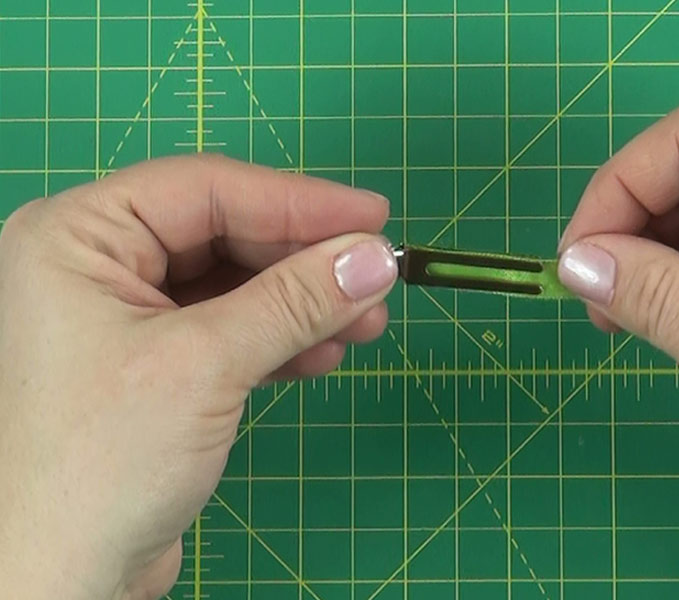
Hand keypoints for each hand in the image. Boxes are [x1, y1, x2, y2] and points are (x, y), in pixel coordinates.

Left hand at [0, 156, 398, 598]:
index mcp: (77, 236)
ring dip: (303, 304)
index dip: (298, 201)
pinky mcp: (152, 367)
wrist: (57, 581)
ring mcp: (123, 317)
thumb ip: (294, 302)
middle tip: (377, 278)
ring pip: (234, 285)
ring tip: (367, 324)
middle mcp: (95, 265)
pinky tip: (324, 353)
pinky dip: (280, 340)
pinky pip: (229, 330)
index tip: (374, 218)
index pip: (206, 190)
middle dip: (306, 262)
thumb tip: (373, 259)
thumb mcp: (206, 366)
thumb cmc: (95, 466)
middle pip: (225, 235)